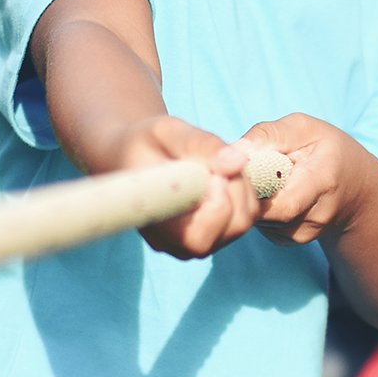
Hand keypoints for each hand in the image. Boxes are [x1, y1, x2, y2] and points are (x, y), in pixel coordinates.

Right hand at [106, 113, 259, 258]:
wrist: (133, 157)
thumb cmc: (145, 143)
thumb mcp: (166, 131)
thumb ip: (201, 144)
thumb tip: (239, 160)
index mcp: (157, 226)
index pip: (199, 235)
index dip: (216, 203)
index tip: (209, 171)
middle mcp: (176, 245)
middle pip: (232, 226)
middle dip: (236, 186)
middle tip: (216, 158)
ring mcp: (195, 245)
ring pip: (243, 221)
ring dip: (241, 185)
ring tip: (214, 163)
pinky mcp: (211, 237)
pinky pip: (245, 216)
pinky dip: (243, 190)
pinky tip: (220, 173)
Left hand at [237, 113, 377, 246]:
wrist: (358, 192)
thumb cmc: (328, 152)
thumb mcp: (305, 129)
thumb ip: (269, 135)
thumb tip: (233, 150)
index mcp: (323, 182)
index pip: (282, 202)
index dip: (253, 187)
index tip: (242, 165)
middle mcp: (316, 217)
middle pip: (264, 213)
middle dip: (247, 190)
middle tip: (245, 168)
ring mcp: (303, 234)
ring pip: (258, 219)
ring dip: (251, 198)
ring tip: (264, 177)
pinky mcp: (289, 241)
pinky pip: (260, 225)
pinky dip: (257, 208)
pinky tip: (270, 193)